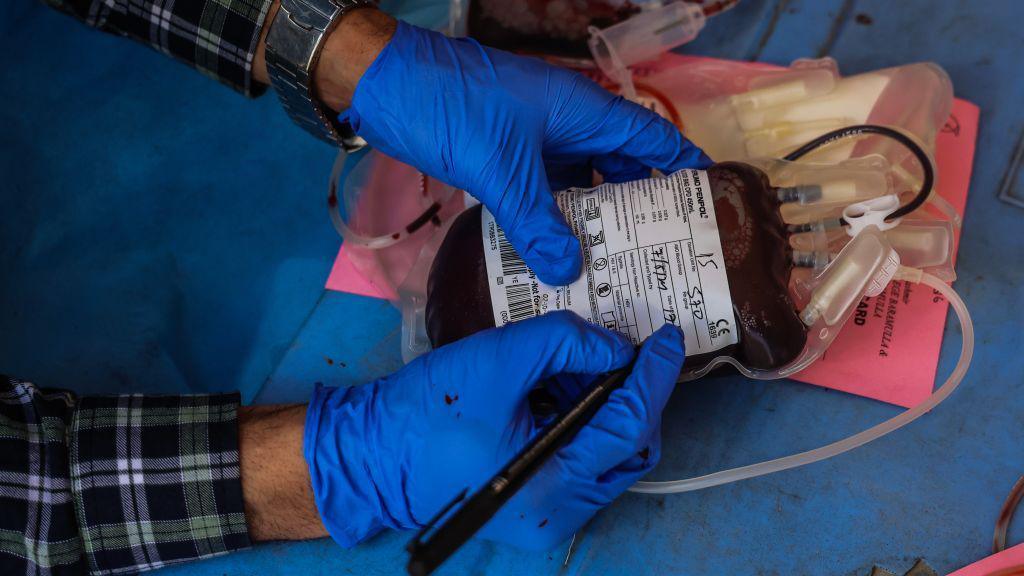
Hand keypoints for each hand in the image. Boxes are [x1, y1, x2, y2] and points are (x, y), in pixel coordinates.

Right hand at [304, 311, 685, 548]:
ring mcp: (546, 513)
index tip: (667, 340)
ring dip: (604, 406)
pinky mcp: (532, 501)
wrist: (371, 454)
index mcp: (554, 485)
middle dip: (635, 397)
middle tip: (629, 351)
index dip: (653, 378)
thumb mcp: (499, 361)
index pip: (629, 426)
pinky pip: (577, 462)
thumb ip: (564, 343)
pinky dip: (579, 422)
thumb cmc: (426, 414)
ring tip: (581, 362)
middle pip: (629, 450)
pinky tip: (560, 386)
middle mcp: (559, 512)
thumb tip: (613, 345)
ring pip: (605, 456)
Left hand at [340, 20, 711, 284]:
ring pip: (578, 183)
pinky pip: (542, 192)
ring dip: (591, 219)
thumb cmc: (449, 108)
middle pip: (618, 166)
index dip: (681, 166)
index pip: (648, 137)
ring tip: (614, 264)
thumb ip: (535, 224)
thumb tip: (569, 271)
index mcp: (580, 110)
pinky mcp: (505, 157)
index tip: (708, 201)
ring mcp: (534, 140)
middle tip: (662, 253)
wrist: (382, 85)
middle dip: (638, 207)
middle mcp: (566, 124)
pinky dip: (552, 220)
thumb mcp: (499, 169)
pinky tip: (559, 254)